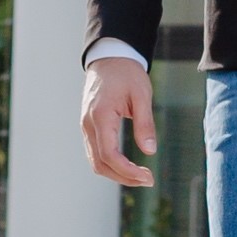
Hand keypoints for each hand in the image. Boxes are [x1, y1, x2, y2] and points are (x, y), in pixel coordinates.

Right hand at [76, 53, 159, 189]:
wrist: (109, 57)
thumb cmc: (126, 73)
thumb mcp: (141, 95)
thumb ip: (145, 123)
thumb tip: (149, 151)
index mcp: (100, 116)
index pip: (109, 155)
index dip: (128, 171)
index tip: (147, 176)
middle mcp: (89, 124)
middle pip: (99, 164)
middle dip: (123, 177)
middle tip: (147, 180)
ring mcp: (86, 126)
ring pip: (95, 161)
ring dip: (116, 173)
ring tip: (140, 176)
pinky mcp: (89, 126)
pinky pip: (95, 152)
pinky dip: (110, 164)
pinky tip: (127, 165)